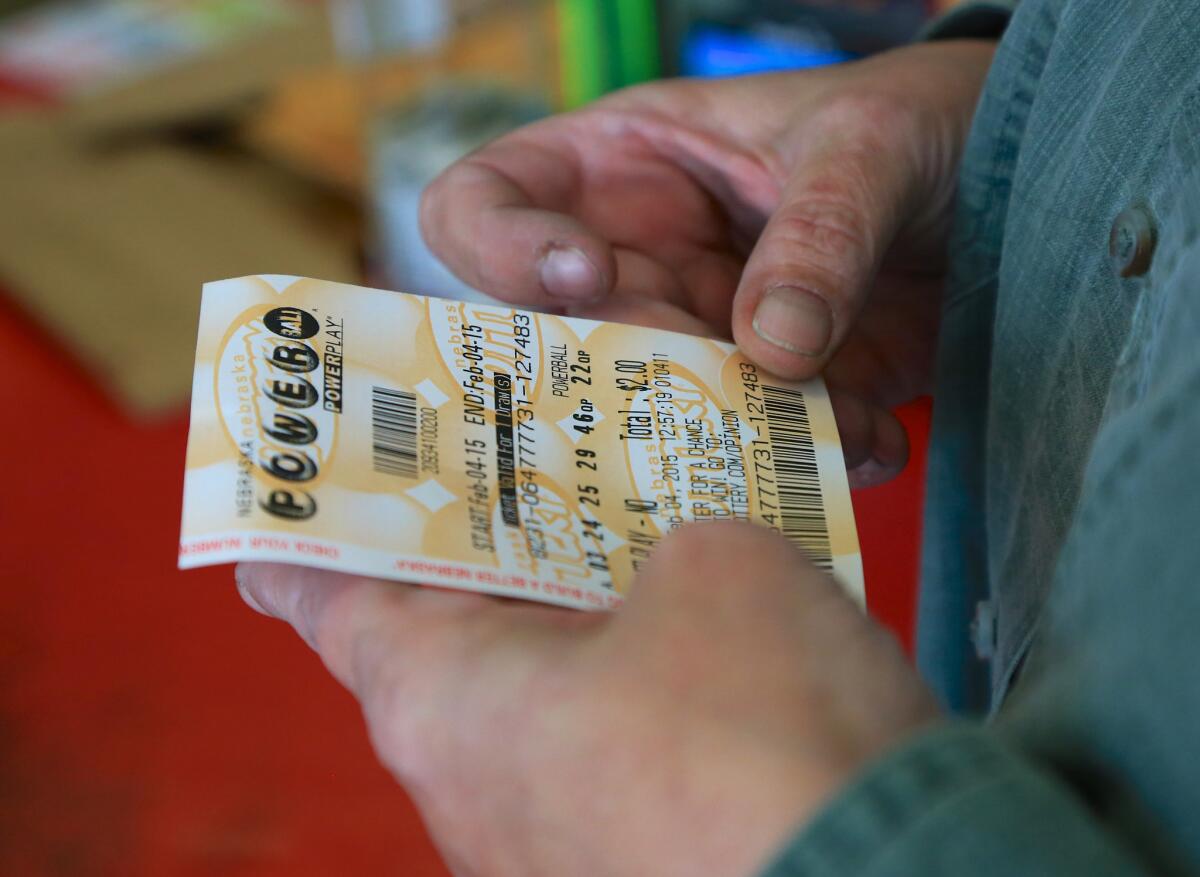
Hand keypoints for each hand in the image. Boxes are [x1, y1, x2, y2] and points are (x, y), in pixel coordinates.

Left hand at [237, 522, 938, 876]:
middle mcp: (471, 791)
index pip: (329, 600)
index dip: (307, 534)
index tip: (289, 498)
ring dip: (574, 617)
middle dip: (478, 550)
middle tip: (508, 466)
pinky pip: (607, 755)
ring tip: (630, 532)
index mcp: (444, 700)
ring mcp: (547, 850)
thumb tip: (678, 572)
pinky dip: (635, 688)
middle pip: (441, 640)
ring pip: (535, 699)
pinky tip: (709, 638)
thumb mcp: (715, 566)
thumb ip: (670, 541)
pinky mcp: (628, 870)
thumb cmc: (764, 730)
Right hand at [421, 40, 994, 486]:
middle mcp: (637, 259)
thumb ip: (819, 232)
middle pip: (565, 340)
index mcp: (619, 166)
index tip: (584, 278)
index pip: (484, 202)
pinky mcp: (762, 394)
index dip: (500, 248)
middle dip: (635, 374)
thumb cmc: (917, 120)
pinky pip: (749, 448)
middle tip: (727, 380)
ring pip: (657, 413)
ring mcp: (697, 335)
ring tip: (838, 423)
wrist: (1011, 182)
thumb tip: (768, 349)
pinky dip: (809, 460)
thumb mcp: (870, 145)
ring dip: (736, 436)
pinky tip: (874, 437)